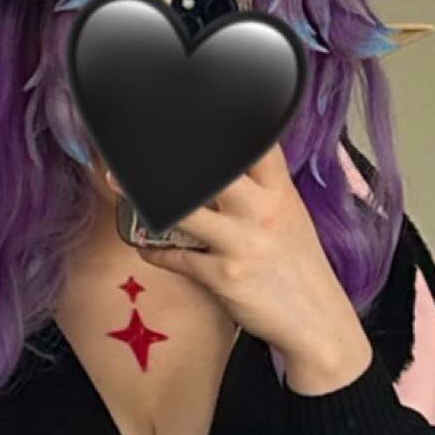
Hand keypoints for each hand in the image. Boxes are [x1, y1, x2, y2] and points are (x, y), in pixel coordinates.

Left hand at [109, 144, 372, 393]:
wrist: (317, 322)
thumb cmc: (296, 264)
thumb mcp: (288, 215)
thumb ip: (259, 187)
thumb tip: (217, 163)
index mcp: (280, 190)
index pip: (254, 142)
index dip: (224, 121)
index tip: (187, 112)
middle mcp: (263, 210)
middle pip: (212, 169)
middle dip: (169, 157)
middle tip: (135, 149)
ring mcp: (243, 242)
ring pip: (184, 209)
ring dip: (144, 197)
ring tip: (117, 184)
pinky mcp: (225, 275)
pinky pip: (177, 257)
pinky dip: (155, 252)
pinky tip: (145, 247)